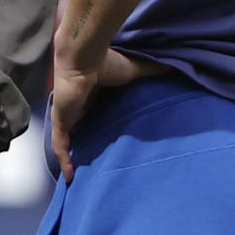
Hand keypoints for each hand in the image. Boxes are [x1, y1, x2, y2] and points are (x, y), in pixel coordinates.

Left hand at [48, 50, 142, 181]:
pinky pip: (60, 146)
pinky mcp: (60, 121)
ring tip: (82, 176)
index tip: (110, 141)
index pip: (94, 115)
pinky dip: (64, 160)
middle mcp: (78, 106)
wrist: (84, 57)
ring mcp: (67, 114)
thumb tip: (174, 68)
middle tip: (97, 164)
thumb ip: (152, 71)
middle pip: (81, 129)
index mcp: (93, 94)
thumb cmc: (107, 62)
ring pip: (69, 140)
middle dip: (86, 145)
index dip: (100, 127)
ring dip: (73, 156)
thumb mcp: (134, 70)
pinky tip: (70, 177)